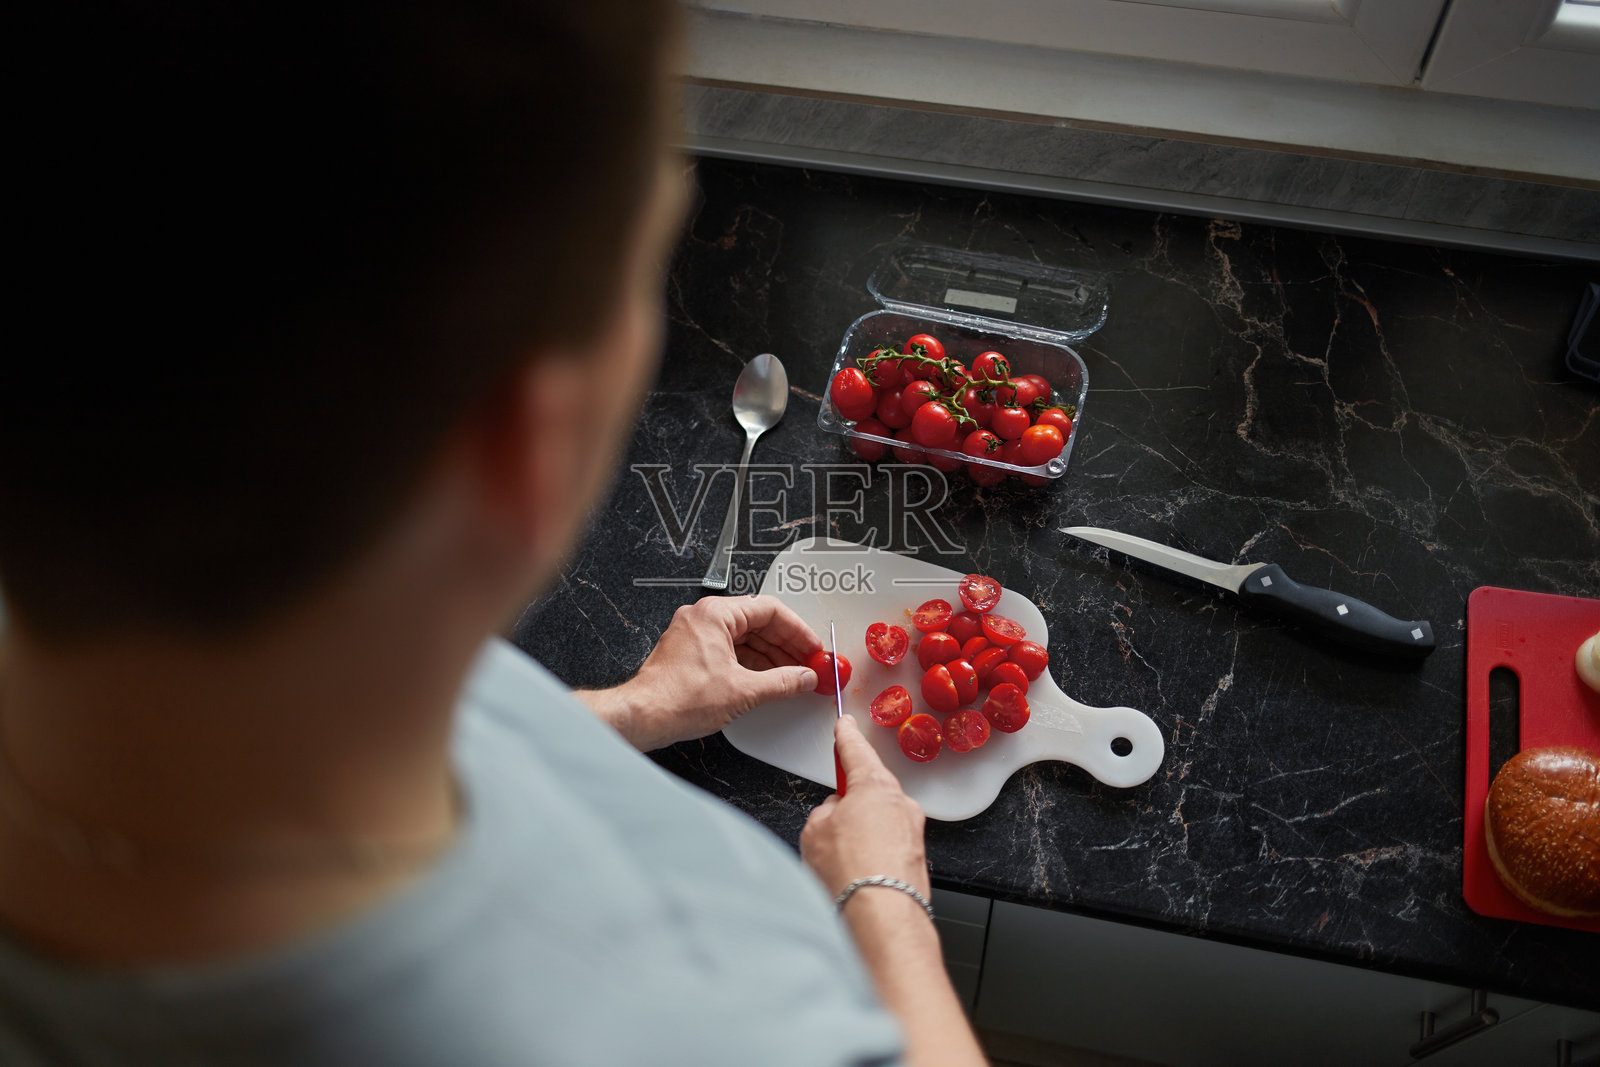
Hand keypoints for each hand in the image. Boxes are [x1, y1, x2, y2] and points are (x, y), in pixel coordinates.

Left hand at [579, 595, 821, 749]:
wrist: (643, 716)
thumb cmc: (677, 698)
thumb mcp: (743, 691)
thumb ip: (782, 682)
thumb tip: (803, 678)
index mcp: (715, 614)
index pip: (770, 610)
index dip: (798, 631)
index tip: (813, 648)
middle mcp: (703, 618)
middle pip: (758, 623)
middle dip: (786, 645)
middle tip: (808, 663)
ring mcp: (695, 635)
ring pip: (744, 638)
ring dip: (771, 656)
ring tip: (793, 675)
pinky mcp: (691, 653)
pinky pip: (730, 650)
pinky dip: (751, 663)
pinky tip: (768, 679)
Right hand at [800, 715, 928, 897]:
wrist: (881, 918)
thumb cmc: (850, 872)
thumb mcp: (814, 830)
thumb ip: (825, 811)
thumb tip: (836, 813)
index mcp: (876, 786)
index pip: (857, 751)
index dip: (846, 736)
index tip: (845, 725)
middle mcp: (901, 804)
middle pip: (870, 789)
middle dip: (850, 801)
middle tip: (828, 822)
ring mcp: (913, 833)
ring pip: (879, 820)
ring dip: (861, 832)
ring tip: (841, 861)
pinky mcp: (917, 859)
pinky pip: (888, 845)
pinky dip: (872, 853)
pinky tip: (857, 872)